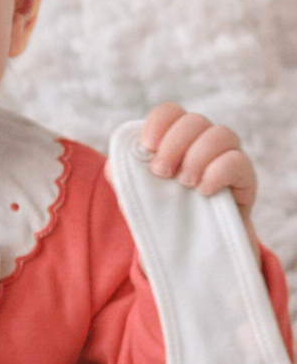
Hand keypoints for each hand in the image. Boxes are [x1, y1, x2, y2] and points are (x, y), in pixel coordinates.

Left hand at [139, 103, 258, 257]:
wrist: (189, 250)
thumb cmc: (162, 215)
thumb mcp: (137, 196)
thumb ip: (124, 176)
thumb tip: (117, 163)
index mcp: (175, 140)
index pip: (170, 112)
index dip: (158, 123)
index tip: (147, 146)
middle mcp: (203, 142)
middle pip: (195, 120)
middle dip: (174, 143)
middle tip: (160, 171)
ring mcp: (226, 158)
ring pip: (221, 134)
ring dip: (197, 156)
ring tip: (184, 183)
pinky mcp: (244, 180)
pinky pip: (239, 161)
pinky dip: (218, 172)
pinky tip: (203, 191)